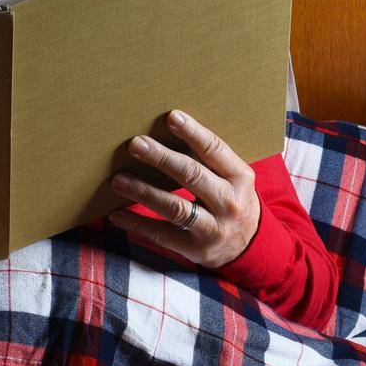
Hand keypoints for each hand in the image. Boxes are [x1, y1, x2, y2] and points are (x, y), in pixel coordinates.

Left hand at [107, 109, 260, 268]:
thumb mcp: (231, 178)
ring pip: (174, 207)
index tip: (171, 117)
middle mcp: (229, 203)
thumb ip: (207, 160)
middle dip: (161, 158)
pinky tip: (117, 215)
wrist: (249, 246)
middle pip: (191, 176)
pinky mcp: (195, 249)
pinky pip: (162, 234)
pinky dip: (137, 224)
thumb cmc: (231, 199)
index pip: (214, 150)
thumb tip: (165, 130)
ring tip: (118, 179)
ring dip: (143, 191)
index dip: (193, 133)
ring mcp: (213, 228)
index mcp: (240, 178)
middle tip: (136, 144)